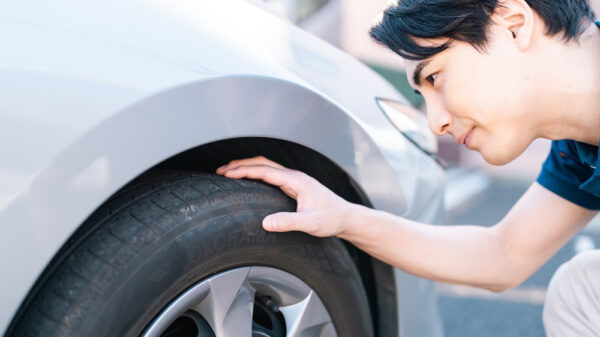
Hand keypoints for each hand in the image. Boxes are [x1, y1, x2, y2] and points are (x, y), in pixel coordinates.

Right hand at [215, 156, 352, 236]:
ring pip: (266, 167)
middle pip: (262, 163)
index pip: (264, 170)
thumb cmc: (332, 219)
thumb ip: (289, 223)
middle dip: (240, 165)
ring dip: (247, 167)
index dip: (243, 171)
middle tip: (220, 171)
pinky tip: (248, 181)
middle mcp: (294, 176)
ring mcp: (294, 179)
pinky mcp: (294, 185)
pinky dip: (255, 173)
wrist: (346, 218)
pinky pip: (270, 174)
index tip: (225, 174)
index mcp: (296, 180)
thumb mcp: (311, 223)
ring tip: (228, 173)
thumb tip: (266, 223)